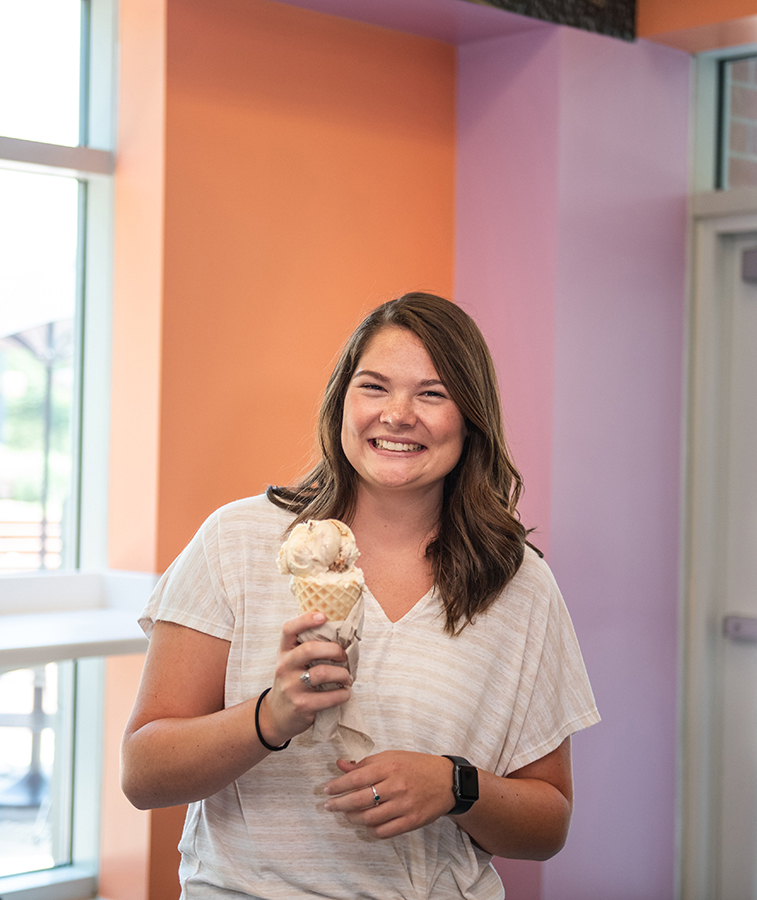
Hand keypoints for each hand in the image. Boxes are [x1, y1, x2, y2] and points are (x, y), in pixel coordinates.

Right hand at [258, 611, 351, 746]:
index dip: (305, 619)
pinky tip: (344, 693)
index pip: (289, 629)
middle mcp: (284, 666)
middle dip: (334, 650)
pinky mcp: (301, 705)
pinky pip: (328, 697)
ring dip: (342, 674)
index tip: (323, 616)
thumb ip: (307, 647)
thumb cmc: (292, 682)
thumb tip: (341, 633)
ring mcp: (291, 687)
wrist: (275, 716)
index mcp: (284, 651)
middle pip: (309, 649)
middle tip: (344, 656)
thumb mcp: (292, 662)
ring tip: (348, 678)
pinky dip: (342, 694)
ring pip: (322, 673)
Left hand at [323, 751, 454, 838]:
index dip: (338, 786)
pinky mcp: (411, 821)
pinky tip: (366, 824)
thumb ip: (366, 763)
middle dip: (339, 805)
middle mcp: (396, 786)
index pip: (356, 778)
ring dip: (353, 818)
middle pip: (359, 800)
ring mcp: (404, 805)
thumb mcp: (392, 757)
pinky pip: (384, 831)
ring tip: (347, 815)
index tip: (326, 790)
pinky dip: (371, 830)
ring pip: (369, 818)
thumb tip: (341, 765)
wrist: (447, 781)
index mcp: (389, 766)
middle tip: (329, 806)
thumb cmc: (416, 766)